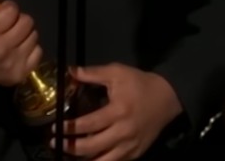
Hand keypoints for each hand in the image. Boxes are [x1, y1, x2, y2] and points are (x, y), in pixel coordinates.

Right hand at [0, 0, 42, 86]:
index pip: (12, 10)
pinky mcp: (20, 74)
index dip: (8, 7)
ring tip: (13, 36)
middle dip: (18, 19)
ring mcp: (12, 65)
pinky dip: (30, 48)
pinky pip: (38, 52)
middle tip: (10, 23)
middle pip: (27, 22)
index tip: (2, 11)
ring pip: (34, 36)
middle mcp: (0, 51)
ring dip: (24, 33)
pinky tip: (18, 48)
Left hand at [54, 64, 182, 160]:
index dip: (69, 128)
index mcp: (118, 111)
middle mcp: (123, 132)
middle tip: (55, 142)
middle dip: (70, 147)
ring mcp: (130, 146)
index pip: (88, 124)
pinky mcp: (136, 154)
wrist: (168, 98)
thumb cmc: (140, 84)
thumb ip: (92, 73)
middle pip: (92, 147)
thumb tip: (70, 71)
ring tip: (68, 155)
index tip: (55, 128)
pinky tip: (88, 159)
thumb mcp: (117, 72)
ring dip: (83, 160)